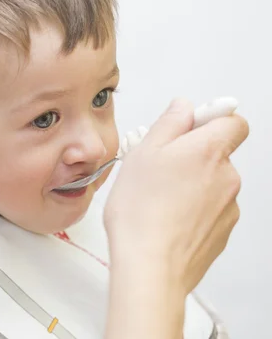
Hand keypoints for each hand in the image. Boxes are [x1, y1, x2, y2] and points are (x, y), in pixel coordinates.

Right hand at [104, 97, 248, 294]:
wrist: (150, 266)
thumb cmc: (141, 211)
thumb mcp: (143, 153)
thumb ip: (169, 123)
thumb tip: (183, 107)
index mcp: (208, 150)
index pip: (233, 121)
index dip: (212, 120)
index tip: (189, 127)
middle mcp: (227, 176)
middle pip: (218, 153)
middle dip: (192, 156)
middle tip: (158, 167)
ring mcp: (228, 206)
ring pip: (212, 183)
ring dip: (191, 184)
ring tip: (157, 198)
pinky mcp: (222, 231)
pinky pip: (210, 210)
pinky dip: (193, 209)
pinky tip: (166, 218)